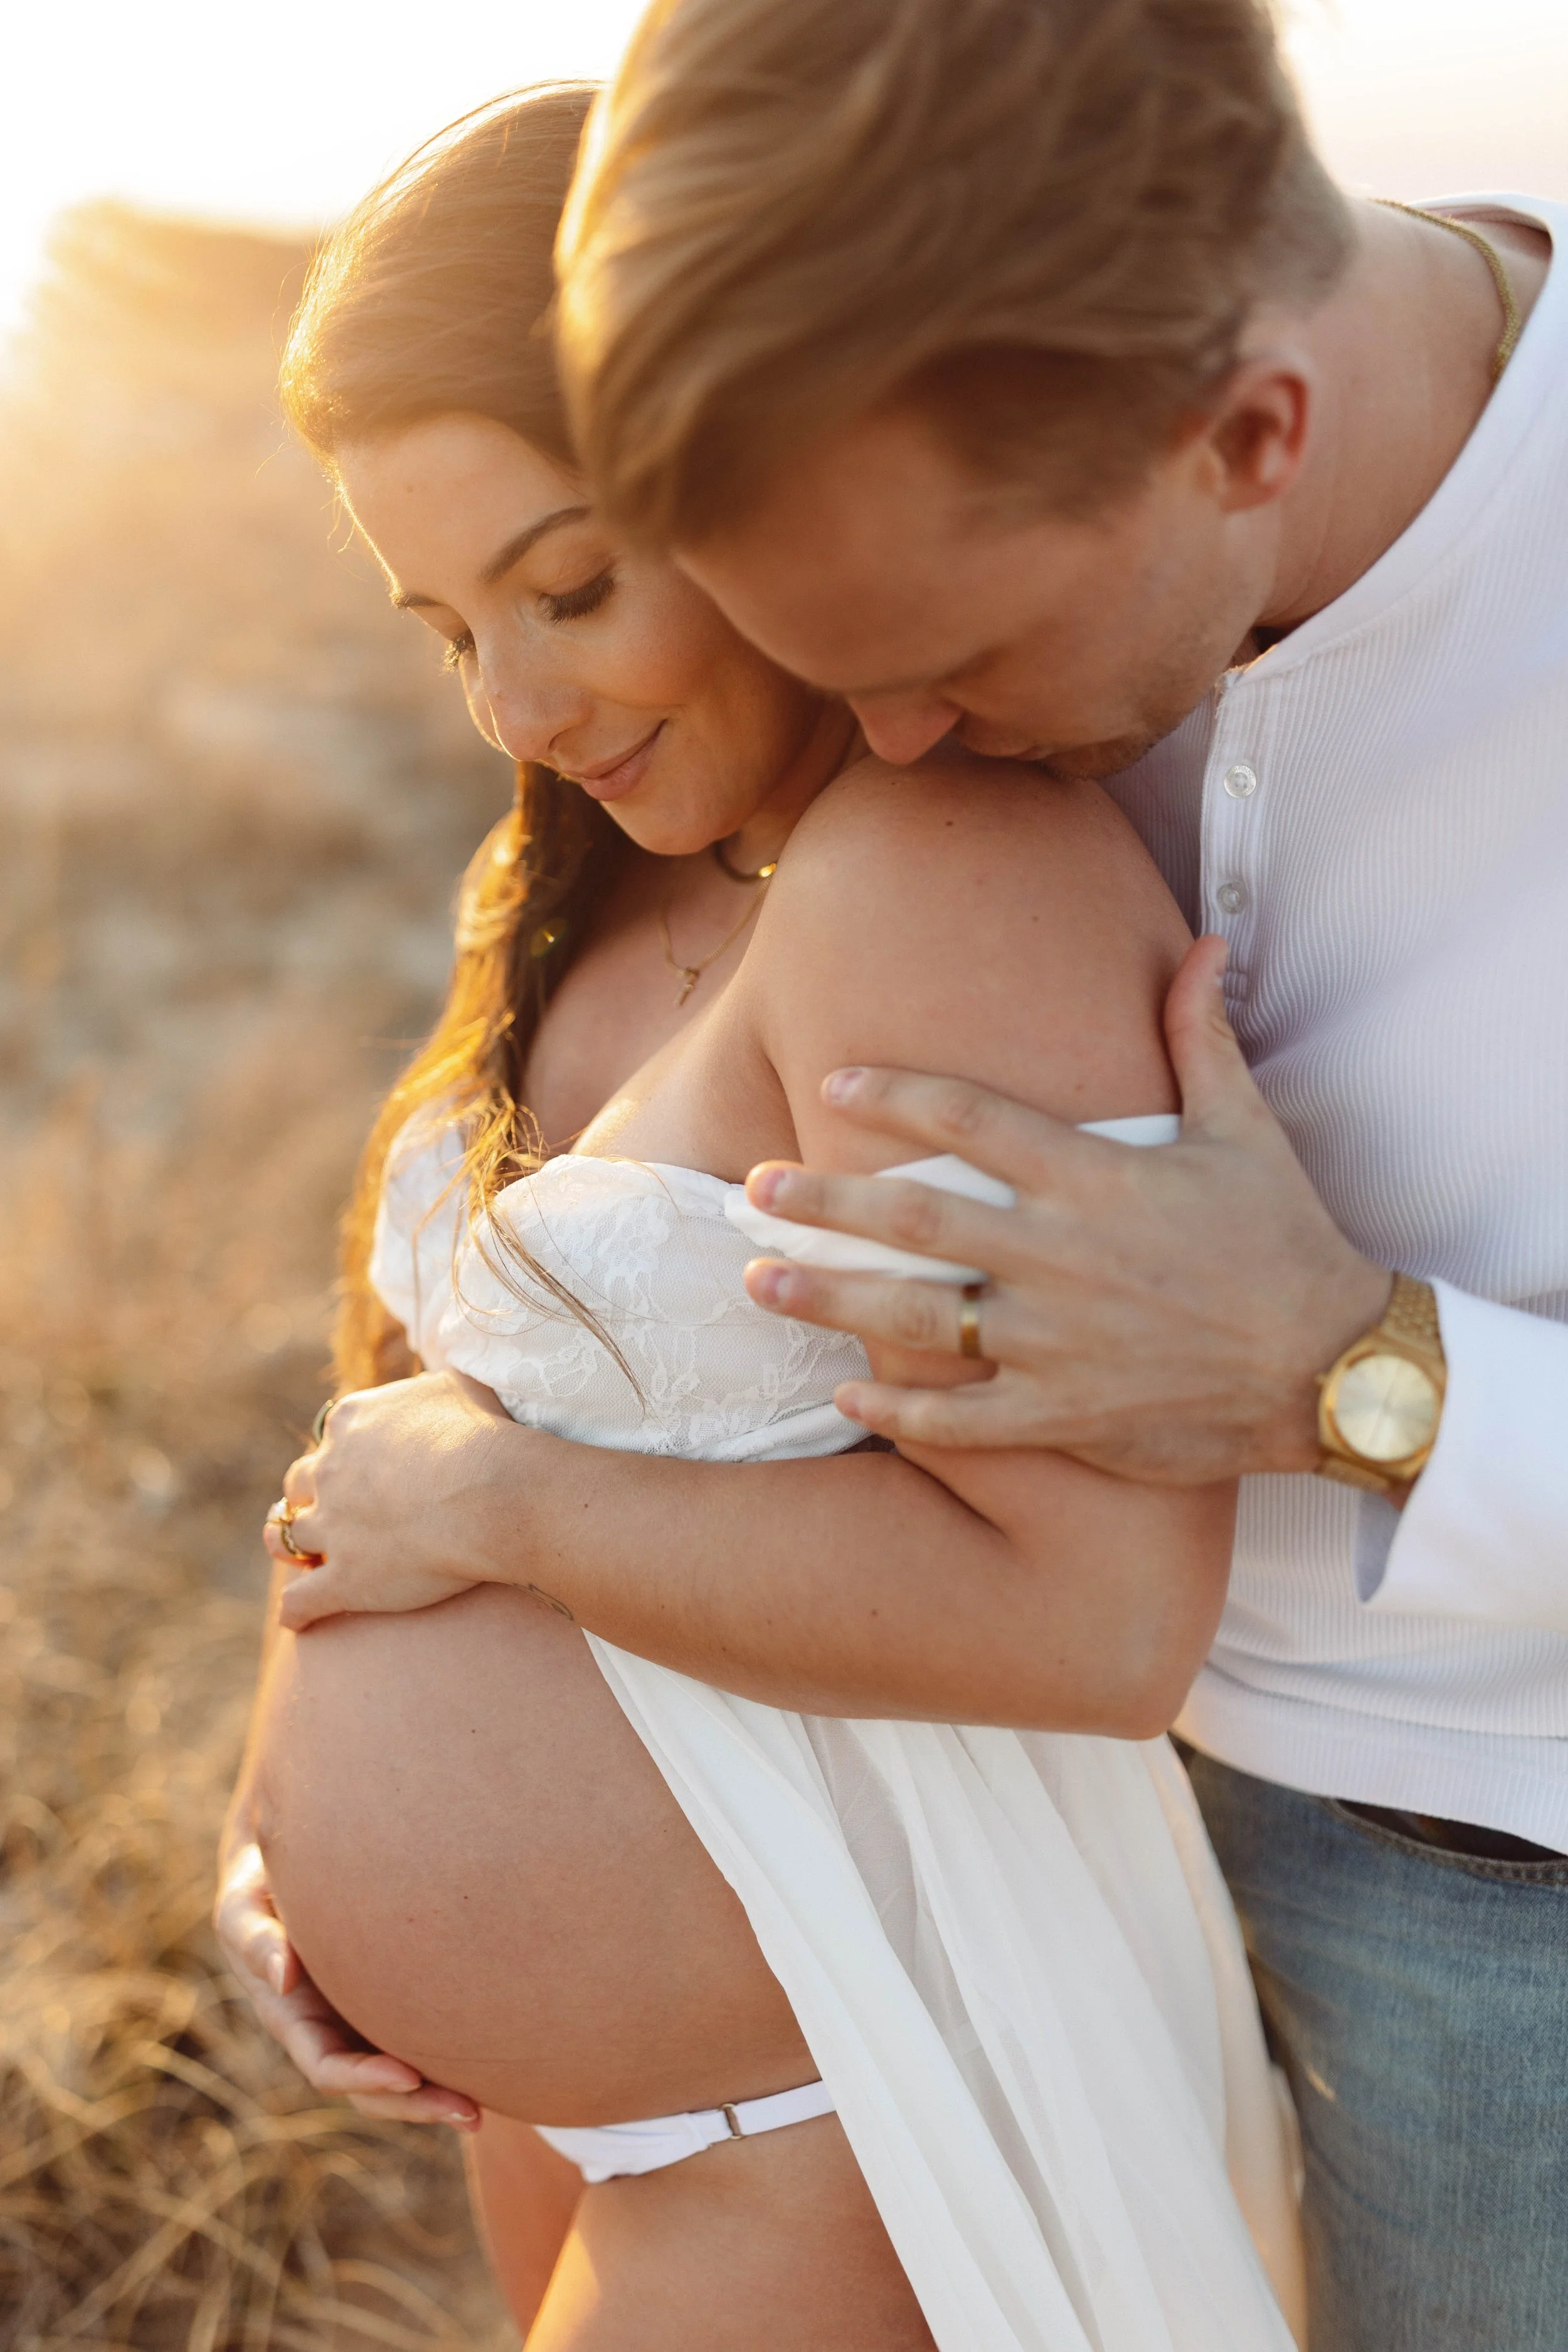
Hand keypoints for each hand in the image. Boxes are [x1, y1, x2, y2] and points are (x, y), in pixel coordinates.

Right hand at [214, 1834, 478, 2127]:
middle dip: (416, 2106)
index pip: (328, 2067)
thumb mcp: (244, 1908)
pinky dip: (446, 2060)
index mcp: (293, 2019)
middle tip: (470, 2114)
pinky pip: (417, 2042)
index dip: (365, 2079)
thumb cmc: (260, 1887)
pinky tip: (491, 2068)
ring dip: (437, 2098)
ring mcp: (359, 2024)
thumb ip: (257, 1939)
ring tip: (482, 2112)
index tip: (408, 2075)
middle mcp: (329, 2032)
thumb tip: (283, 1977)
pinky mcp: (389, 2006)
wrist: (288, 1872)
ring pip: (400, 2076)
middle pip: (372, 2090)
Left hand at [267, 1371, 514, 1633]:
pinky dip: (296, 1612)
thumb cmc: (484, 1435)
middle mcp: (330, 1471)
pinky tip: (299, 1621)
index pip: (332, 1434)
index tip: (361, 1464)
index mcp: (352, 1421)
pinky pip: (301, 1601)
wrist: (491, 1493)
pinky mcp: (344, 1579)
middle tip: (323, 1508)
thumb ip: (426, 1390)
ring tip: (293, 1556)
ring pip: (286, 1537)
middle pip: (299, 1483)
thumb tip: (424, 1391)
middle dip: (306, 1495)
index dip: (343, 1451)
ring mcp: (332, 1527)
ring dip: (286, 1544)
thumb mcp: (456, 1387)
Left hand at [740, 937, 1391, 1483]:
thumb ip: (1200, 1038)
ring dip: (828, 1298)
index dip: (893, 1094)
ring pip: (914, 1318)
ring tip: (757, 1279)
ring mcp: (1056, 1343)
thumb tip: (1202, 947)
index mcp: (1096, 1178)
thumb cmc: (1286, 1242)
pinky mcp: (1066, 1416)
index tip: (831, 1084)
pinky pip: (961, 1419)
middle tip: (751, 1186)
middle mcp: (1061, 1258)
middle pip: (914, 1218)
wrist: (1333, 1368)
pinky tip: (843, 1392)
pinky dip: (899, 1409)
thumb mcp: (1246, 1129)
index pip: (970, 1118)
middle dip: (823, 1200)